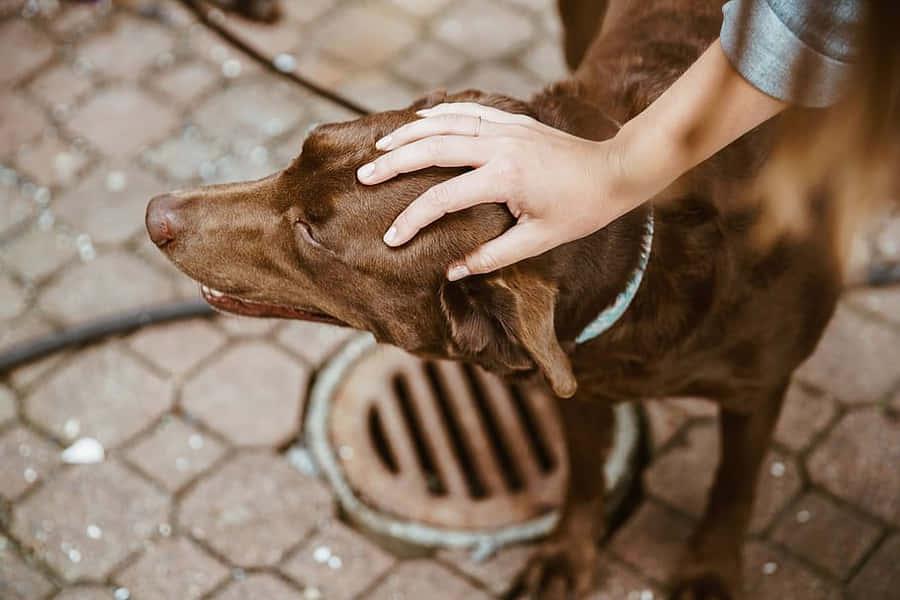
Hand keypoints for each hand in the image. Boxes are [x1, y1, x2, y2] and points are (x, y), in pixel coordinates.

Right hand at [356, 102, 644, 280]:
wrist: (616, 172)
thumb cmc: (581, 211)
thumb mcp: (538, 241)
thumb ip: (492, 256)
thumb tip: (452, 270)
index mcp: (505, 179)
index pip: (444, 198)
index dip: (414, 219)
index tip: (392, 238)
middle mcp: (500, 146)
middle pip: (433, 149)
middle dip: (395, 164)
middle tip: (364, 176)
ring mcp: (506, 128)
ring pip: (446, 123)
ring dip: (409, 133)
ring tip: (380, 147)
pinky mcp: (513, 121)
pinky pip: (468, 111)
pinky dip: (440, 114)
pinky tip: (420, 121)